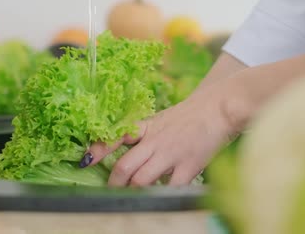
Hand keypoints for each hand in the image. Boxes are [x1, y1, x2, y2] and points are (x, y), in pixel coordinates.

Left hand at [78, 53, 304, 186]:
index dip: (98, 149)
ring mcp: (170, 153)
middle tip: (111, 192)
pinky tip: (162, 195)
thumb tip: (129, 153)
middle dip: (114, 183)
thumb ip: (144, 135)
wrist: (219, 108)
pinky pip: (170, 187)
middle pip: (125, 166)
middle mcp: (154, 140)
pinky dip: (163, 195)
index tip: (86, 160)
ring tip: (132, 198)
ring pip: (142, 180)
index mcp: (146, 127)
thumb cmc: (189, 116)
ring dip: (133, 191)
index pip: (115, 136)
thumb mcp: (161, 120)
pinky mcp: (188, 165)